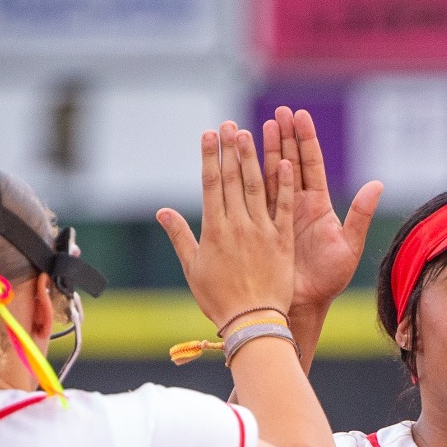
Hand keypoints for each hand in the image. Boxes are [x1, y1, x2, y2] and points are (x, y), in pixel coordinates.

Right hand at [157, 122, 294, 328]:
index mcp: (215, 230)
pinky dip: (284, 185)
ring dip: (253, 158)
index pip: (212, 184)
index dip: (209, 157)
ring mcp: (262, 231)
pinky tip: (284, 163)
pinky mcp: (282, 241)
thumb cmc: (219, 299)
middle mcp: (238, 225)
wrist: (252, 322)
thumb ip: (180, 236)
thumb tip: (163, 211)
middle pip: (233, 179)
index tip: (208, 135)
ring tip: (250, 133)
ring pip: (257, 187)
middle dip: (230, 149)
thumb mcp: (193, 268)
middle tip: (228, 124)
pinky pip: (284, 208)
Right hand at [262, 107, 382, 313]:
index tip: (300, 115)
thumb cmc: (329, 279)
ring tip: (259, 125)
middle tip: (279, 111)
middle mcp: (298, 204)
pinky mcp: (262, 225)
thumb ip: (361, 215)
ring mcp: (278, 213)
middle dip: (284, 136)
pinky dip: (249, 177)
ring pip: (270, 174)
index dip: (305, 139)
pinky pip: (255, 197)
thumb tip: (377, 184)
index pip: (311, 163)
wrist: (304, 304)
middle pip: (289, 162)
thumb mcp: (349, 247)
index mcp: (318, 205)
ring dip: (264, 150)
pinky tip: (243, 157)